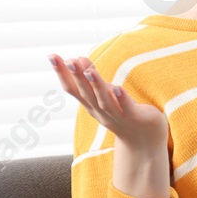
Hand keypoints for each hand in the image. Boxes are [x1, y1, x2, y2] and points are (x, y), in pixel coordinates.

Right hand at [49, 53, 167, 147]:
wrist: (145, 141)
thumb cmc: (123, 112)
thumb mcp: (105, 94)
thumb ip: (92, 79)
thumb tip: (78, 58)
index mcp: (90, 105)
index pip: (72, 88)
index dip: (62, 73)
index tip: (51, 56)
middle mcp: (100, 112)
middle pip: (86, 94)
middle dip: (77, 77)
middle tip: (69, 60)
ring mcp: (117, 117)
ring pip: (104, 101)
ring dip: (96, 87)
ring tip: (90, 71)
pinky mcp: (135, 119)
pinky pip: (127, 109)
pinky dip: (122, 99)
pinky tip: (118, 88)